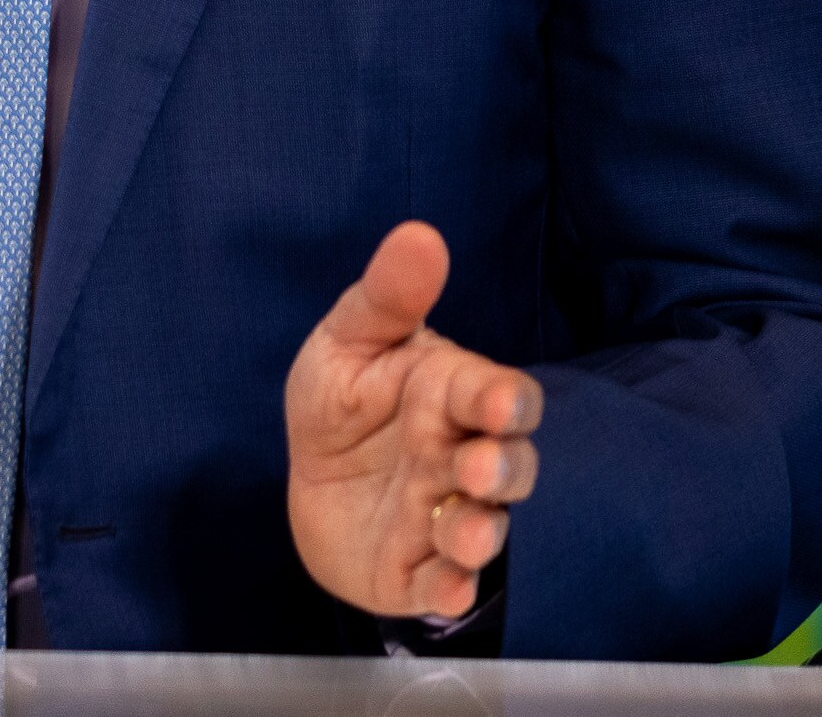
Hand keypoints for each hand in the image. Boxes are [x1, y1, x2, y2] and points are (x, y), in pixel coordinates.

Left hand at [284, 221, 542, 620]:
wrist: (312, 479)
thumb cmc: (344, 400)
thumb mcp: (350, 340)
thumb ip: (387, 296)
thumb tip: (420, 234)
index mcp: (454, 397)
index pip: (500, 396)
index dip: (504, 399)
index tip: (498, 400)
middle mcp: (463, 458)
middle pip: (510, 466)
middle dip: (501, 467)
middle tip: (477, 464)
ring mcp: (446, 517)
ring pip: (483, 528)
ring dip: (480, 531)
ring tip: (467, 527)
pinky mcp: (420, 569)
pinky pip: (446, 584)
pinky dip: (450, 588)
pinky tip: (444, 585)